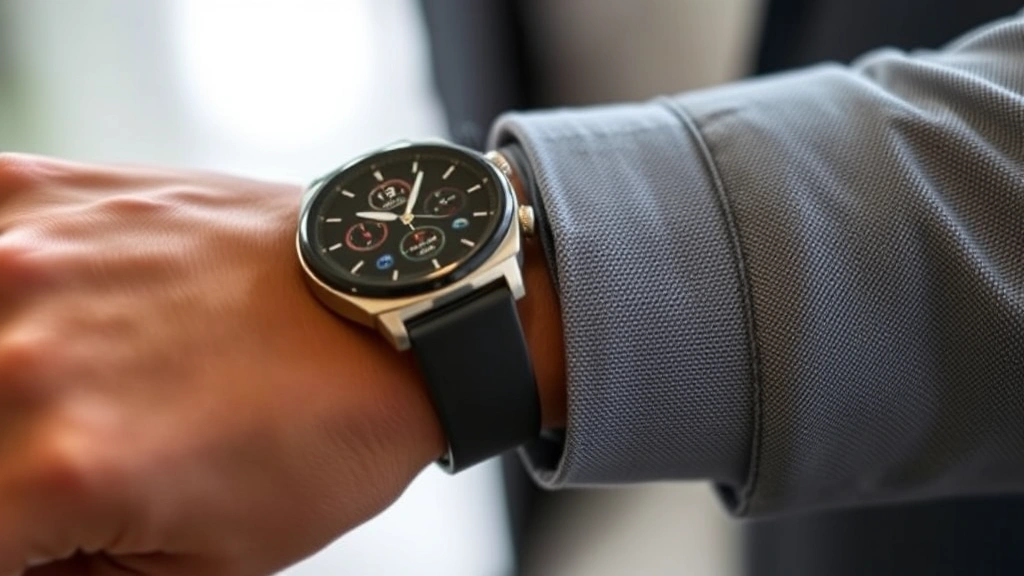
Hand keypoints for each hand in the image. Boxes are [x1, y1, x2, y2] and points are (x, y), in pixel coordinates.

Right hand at [0, 155, 445, 575]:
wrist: (384, 304)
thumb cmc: (326, 428)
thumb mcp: (205, 565)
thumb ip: (64, 575)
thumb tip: (21, 553)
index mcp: (61, 470)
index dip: (9, 541)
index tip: (32, 527)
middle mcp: (21, 358)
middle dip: (6, 477)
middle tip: (47, 461)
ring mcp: (21, 258)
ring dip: (3, 387)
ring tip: (62, 397)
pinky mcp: (35, 192)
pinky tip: (37, 323)